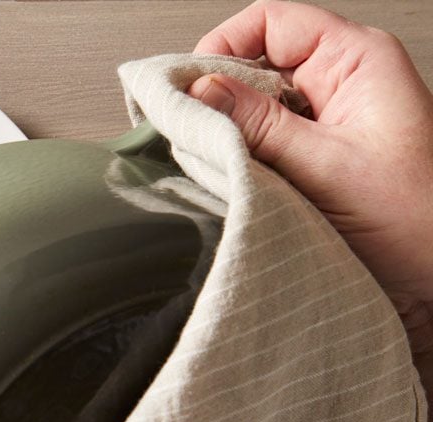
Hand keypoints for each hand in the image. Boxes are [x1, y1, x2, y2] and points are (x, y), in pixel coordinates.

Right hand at [188, 0, 432, 372]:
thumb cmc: (416, 223)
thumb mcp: (325, 167)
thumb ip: (257, 126)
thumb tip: (199, 91)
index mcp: (358, 61)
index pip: (270, 22)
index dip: (221, 47)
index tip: (187, 89)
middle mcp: (344, 82)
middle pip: (256, 62)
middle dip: (218, 96)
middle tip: (188, 129)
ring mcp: (330, 119)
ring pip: (256, 104)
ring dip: (229, 132)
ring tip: (213, 160)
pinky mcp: (318, 154)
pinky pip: (264, 140)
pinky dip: (242, 157)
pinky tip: (232, 178)